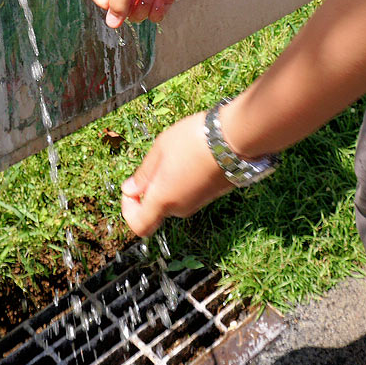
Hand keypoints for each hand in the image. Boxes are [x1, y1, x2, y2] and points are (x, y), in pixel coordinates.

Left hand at [120, 113, 231, 235]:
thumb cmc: (195, 139)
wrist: (237, 138)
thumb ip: (143, 174)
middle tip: (156, 160)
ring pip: (174, 199)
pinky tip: (190, 156)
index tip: (131, 188)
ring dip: (168, 182)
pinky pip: (189, 193)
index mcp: (163, 199)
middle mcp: (181, 208)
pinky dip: (184, 180)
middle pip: (156, 209)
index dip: (128, 210)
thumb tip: (130, 190)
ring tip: (176, 152)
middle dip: (150, 189)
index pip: (138, 225)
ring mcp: (198, 203)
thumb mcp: (161, 148)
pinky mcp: (212, 195)